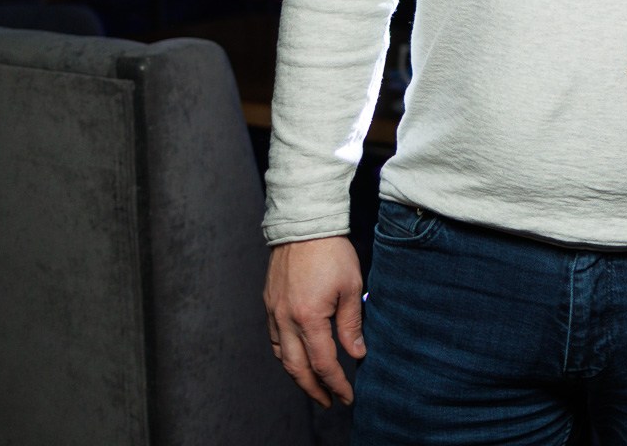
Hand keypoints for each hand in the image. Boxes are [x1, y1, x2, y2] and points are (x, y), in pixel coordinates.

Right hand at [263, 235, 365, 406]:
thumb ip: (350, 324)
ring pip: (281, 356)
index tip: (348, 396)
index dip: (336, 383)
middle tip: (329, 401)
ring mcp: (274, 312)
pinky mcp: (269, 303)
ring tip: (314, 385)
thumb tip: (356, 353)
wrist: (304, 224)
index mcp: (308, 318)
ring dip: (297, 375)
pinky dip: (285, 355)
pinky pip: (275, 339)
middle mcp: (285, 319)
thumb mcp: (351, 287)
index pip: (323, 362)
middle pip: (297, 368)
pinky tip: (297, 358)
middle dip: (314, 389)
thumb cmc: (331, 252)